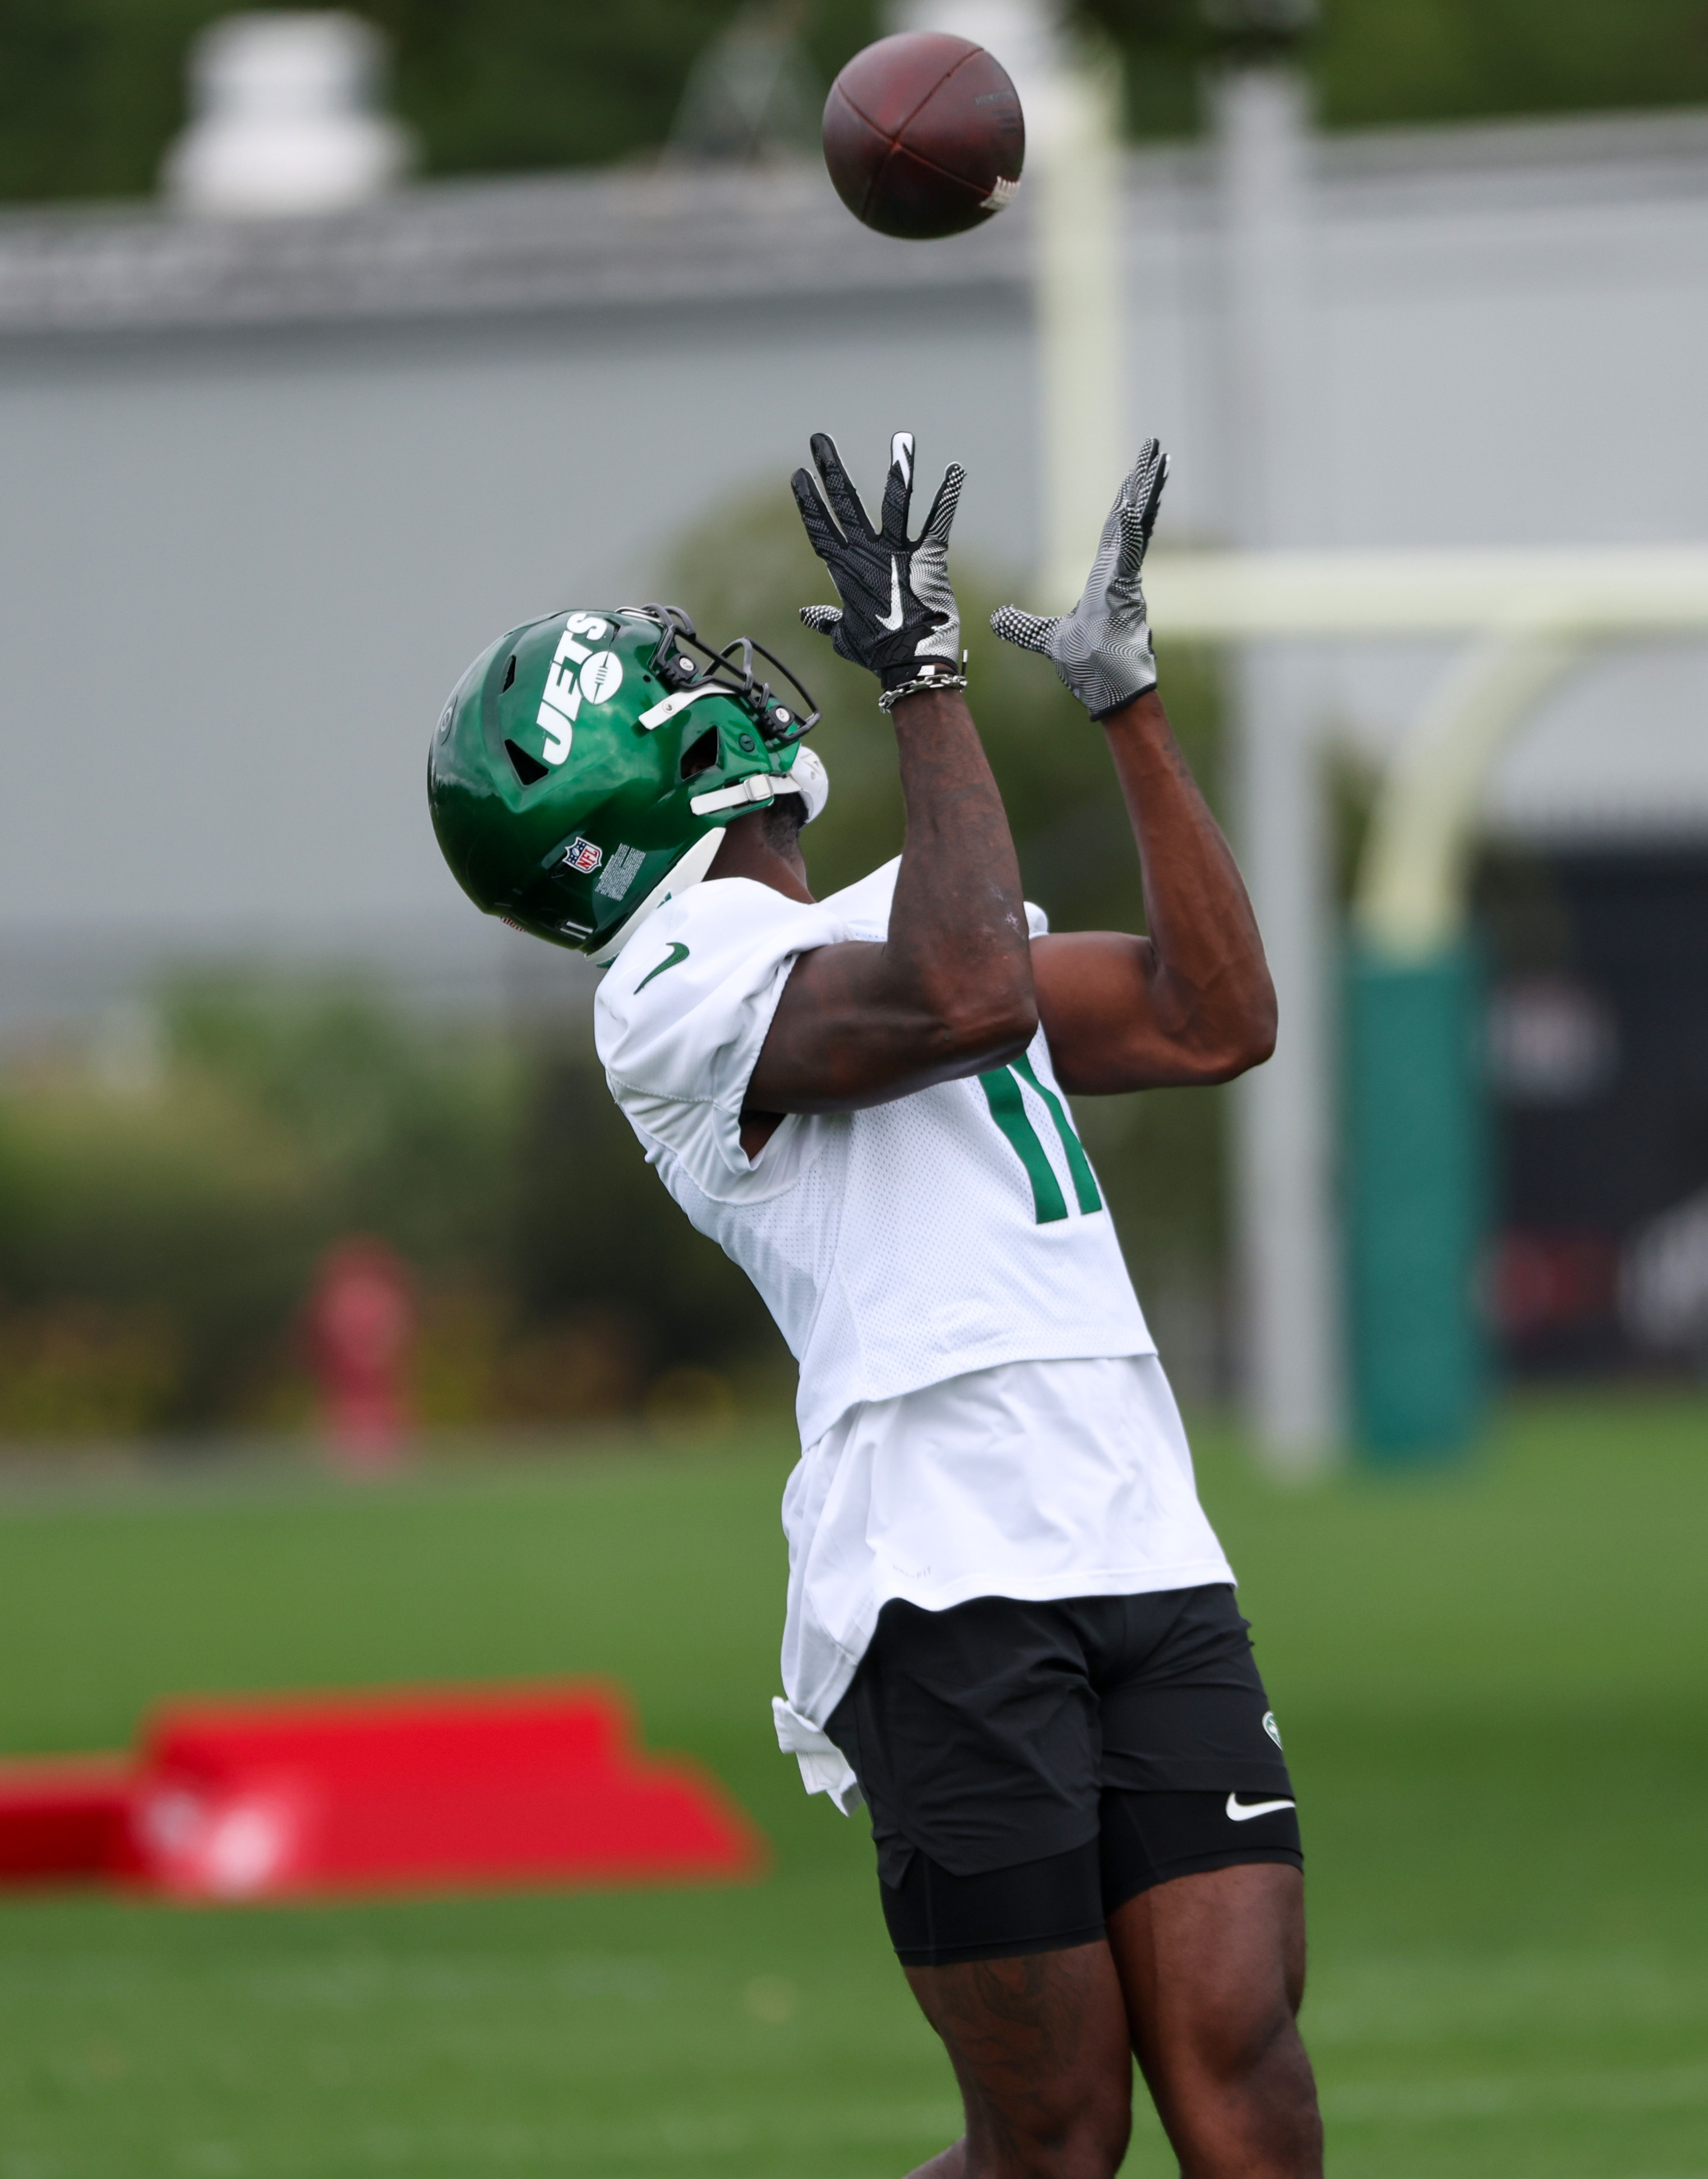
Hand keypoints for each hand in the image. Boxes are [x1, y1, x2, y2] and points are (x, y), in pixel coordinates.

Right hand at [792, 431, 963, 690]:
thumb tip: (809, 616)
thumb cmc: (878, 655)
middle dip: (831, 469)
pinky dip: (948, 496)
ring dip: (899, 469)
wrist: (910, 667)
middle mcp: (866, 556)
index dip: (809, 502)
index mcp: (844, 572)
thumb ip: (827, 621)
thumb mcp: (845, 637)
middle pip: (845, 504)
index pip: (821, 528)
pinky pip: (937, 522)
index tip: (799, 474)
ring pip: (893, 503)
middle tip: (820, 438)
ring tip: (902, 438)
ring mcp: (896, 555)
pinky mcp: (928, 560)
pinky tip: (956, 469)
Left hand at [991, 440, 1168, 716]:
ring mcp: (1126, 581)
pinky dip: (1133, 530)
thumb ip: (1024, 626)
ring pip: (1138, 524)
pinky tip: (1135, 504)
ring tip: (1160, 457)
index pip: (1116, 527)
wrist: (1106, 692)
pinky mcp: (1127, 593)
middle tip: (1155, 446)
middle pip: (1133, 515)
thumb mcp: (1047, 639)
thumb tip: (997, 617)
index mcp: (1104, 577)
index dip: (1125, 498)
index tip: (1135, 472)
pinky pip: (1130, 554)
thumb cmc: (1089, 668)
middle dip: (1143, 479)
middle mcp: (1120, 572)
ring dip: (1148, 490)